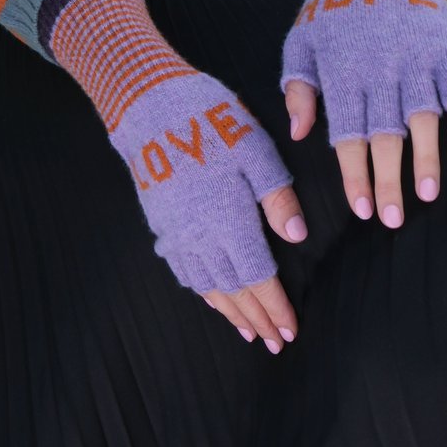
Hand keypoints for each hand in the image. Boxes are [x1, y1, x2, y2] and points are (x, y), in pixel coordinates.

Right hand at [109, 69, 308, 353]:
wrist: (149, 105)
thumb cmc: (210, 119)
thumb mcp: (255, 149)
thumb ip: (277, 197)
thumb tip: (296, 238)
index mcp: (229, 218)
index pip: (257, 276)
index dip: (274, 307)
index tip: (290, 331)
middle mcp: (200, 234)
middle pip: (232, 289)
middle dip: (256, 318)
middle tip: (275, 342)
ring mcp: (175, 231)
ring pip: (206, 285)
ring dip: (229, 312)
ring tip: (247, 331)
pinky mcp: (160, 222)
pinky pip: (183, 269)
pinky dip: (202, 291)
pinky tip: (210, 296)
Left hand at [279, 0, 446, 228]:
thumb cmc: (335, 8)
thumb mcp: (302, 39)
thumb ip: (298, 87)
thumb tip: (298, 134)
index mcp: (343, 73)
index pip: (347, 135)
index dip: (354, 174)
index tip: (360, 209)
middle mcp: (380, 70)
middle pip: (384, 136)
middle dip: (387, 181)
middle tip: (390, 220)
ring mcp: (415, 59)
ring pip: (422, 117)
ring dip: (425, 158)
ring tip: (425, 194)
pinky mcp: (443, 48)